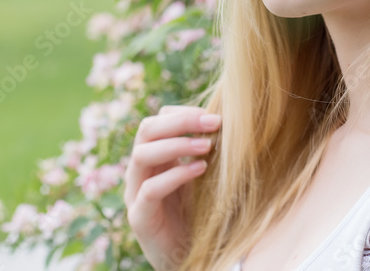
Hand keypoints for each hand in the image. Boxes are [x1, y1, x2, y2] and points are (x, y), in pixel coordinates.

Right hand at [124, 104, 220, 270]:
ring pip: (142, 155)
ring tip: (207, 146)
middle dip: (181, 121)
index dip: (183, 113)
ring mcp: (136, 193)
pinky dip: (175, 176)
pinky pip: (149, 189)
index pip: (157, 120)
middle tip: (214, 123)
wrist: (191, 256)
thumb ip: (208, 150)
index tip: (214, 115)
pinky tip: (200, 170)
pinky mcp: (140, 217)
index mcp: (155, 157)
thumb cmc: (201, 211)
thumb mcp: (205, 175)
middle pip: (147, 130)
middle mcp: (141, 171)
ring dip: (177, 145)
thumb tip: (234, 118)